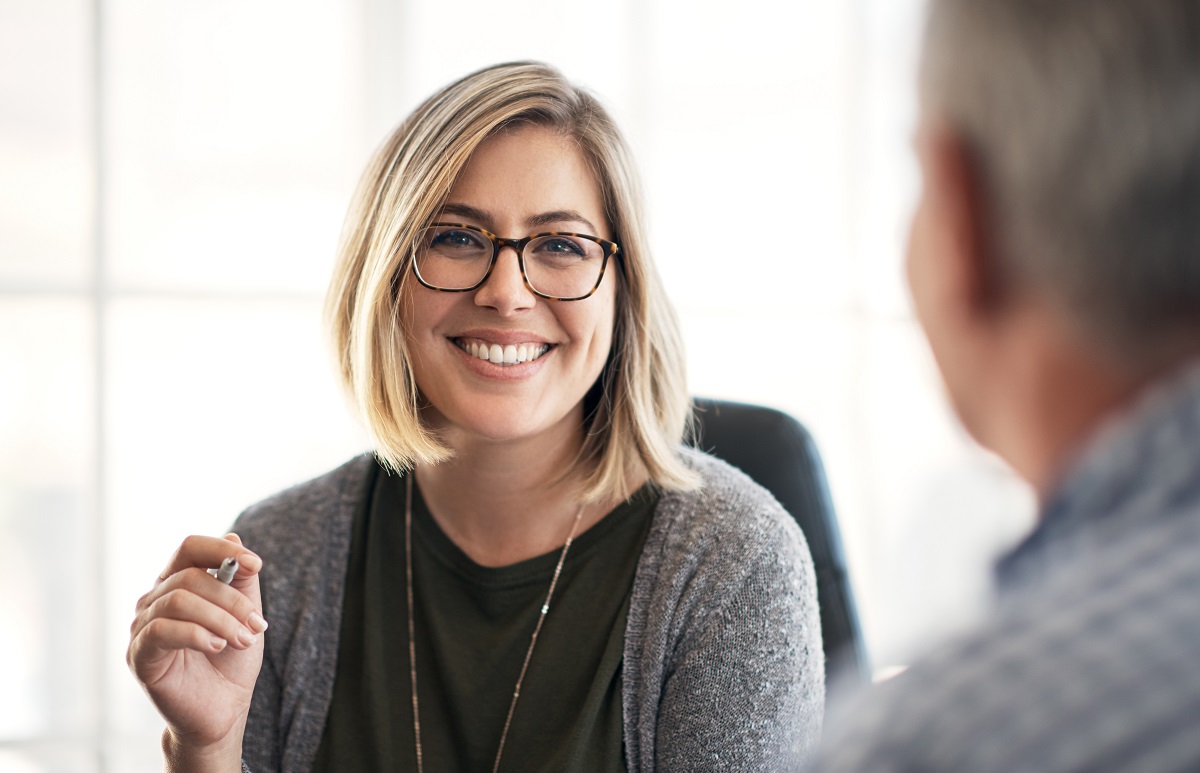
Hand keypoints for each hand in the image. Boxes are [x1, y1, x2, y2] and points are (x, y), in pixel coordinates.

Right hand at [127, 533, 267, 761]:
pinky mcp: (138, 655)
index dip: (221, 550)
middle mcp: (154, 601)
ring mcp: (142, 627)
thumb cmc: (231, 660)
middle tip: (257, 624)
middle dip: (232, 600)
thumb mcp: (245, 613)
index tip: (256, 565)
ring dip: (220, 619)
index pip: (190, 548)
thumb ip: (240, 578)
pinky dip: (198, 634)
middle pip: (190, 576)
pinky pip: (163, 629)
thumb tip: (233, 538)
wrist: (222, 709)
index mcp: (178, 584)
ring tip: (242, 640)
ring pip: (179, 600)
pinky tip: (218, 647)